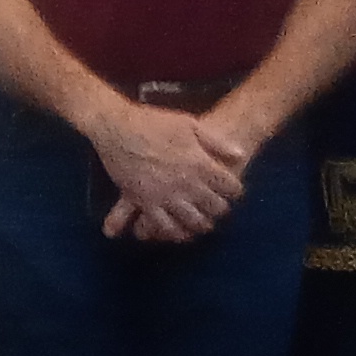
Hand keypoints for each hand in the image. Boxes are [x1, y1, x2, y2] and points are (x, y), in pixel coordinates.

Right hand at [90, 101, 241, 242]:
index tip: (233, 190)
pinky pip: (163, 225)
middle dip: (220, 209)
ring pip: (192, 221)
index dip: (235, 190)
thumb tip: (239, 155)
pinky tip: (179, 232)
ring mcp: (164, 195)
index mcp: (199, 163)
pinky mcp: (144, 202)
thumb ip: (216, 142)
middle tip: (219, 207)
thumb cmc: (153, 122)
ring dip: (202, 224)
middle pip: (214, 207)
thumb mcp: (189, 124)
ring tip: (203, 223)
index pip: (229, 186)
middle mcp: (185, 183)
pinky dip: (174, 232)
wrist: (116, 127)